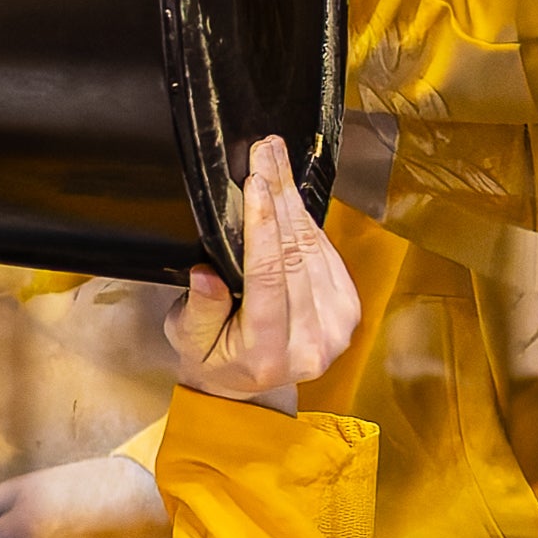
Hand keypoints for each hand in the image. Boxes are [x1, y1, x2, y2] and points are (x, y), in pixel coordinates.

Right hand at [164, 137, 357, 403]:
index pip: (269, 278)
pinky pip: (326, 254)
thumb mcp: (188, 339)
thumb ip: (200, 310)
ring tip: (275, 161)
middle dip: (279, 197)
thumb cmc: (214, 358)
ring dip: (294, 200)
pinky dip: (307, 220)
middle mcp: (312, 345)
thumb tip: (206, 273)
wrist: (248, 384)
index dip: (263, 225)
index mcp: (268, 354)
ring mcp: (337, 329)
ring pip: (315, 248)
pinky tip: (289, 194)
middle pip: (296, 256)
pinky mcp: (349, 311)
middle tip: (265, 152)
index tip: (255, 182)